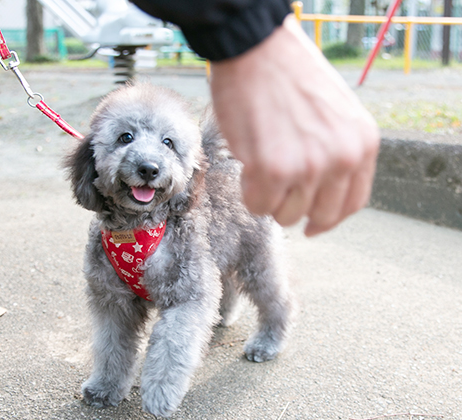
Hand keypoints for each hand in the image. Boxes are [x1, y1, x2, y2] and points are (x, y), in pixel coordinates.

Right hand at [210, 14, 379, 235]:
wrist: (257, 47)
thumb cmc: (287, 74)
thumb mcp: (335, 113)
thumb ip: (335, 150)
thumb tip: (317, 189)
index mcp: (362, 143)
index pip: (352, 203)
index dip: (329, 219)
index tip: (312, 225)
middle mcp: (342, 157)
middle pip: (320, 215)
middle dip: (294, 209)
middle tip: (276, 191)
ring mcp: (309, 165)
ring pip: (285, 214)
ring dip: (268, 198)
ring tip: (259, 166)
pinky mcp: (273, 168)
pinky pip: (258, 204)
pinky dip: (248, 193)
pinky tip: (247, 165)